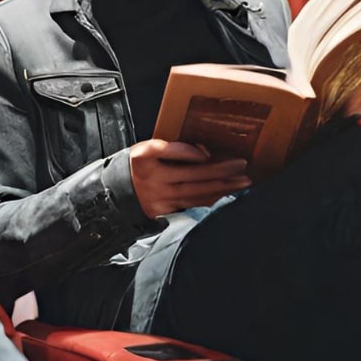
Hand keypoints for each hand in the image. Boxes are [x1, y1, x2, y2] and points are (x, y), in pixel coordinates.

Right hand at [129, 139, 251, 218]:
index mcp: (145, 158)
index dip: (189, 153)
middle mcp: (152, 178)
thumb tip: (204, 152)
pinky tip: (226, 194)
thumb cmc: (139, 167)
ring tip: (243, 181)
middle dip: (220, 170)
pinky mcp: (165, 212)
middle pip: (192, 174)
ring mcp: (159, 198)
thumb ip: (172, 149)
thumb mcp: (147, 150)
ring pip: (196, 192)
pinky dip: (211, 199)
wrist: (117, 194)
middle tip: (241, 165)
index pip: (169, 151)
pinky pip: (192, 204)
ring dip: (222, 187)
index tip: (208, 153)